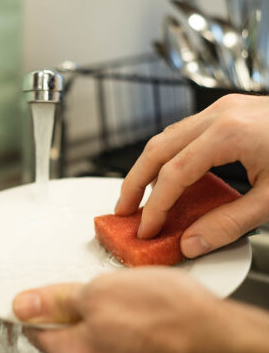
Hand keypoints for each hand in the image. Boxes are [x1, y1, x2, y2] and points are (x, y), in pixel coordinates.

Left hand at [13, 268, 268, 352]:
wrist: (219, 339)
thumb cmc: (169, 316)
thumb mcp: (103, 292)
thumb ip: (57, 301)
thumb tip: (22, 305)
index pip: (36, 330)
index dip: (39, 308)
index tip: (44, 298)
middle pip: (65, 337)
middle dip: (76, 313)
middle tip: (100, 294)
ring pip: (93, 340)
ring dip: (101, 320)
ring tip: (127, 305)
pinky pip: (115, 346)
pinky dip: (119, 331)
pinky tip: (140, 319)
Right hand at [115, 94, 268, 257]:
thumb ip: (229, 223)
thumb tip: (190, 242)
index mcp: (229, 133)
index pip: (174, 173)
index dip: (155, 205)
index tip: (146, 228)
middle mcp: (218, 115)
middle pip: (156, 148)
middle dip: (135, 181)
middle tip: (124, 210)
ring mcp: (220, 110)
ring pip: (165, 137)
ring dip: (147, 168)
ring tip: (138, 196)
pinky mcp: (225, 114)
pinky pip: (182, 134)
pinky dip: (166, 158)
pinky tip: (167, 178)